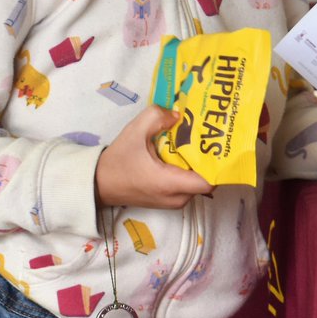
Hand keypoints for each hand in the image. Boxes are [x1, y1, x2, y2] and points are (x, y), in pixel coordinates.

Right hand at [95, 105, 212, 209]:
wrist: (98, 184)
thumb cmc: (118, 161)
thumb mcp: (135, 131)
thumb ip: (157, 117)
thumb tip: (178, 115)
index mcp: (170, 184)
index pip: (209, 181)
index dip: (217, 162)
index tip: (217, 143)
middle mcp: (176, 198)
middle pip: (206, 180)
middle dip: (209, 159)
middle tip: (208, 137)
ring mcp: (173, 202)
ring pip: (197, 183)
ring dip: (198, 165)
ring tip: (196, 142)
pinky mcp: (169, 201)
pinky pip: (187, 186)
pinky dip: (188, 171)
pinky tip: (182, 153)